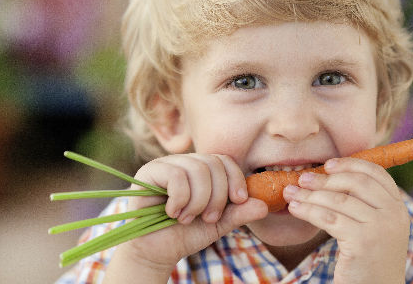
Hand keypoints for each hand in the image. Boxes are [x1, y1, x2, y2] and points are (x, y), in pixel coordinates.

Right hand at [105, 154, 267, 277]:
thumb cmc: (186, 234)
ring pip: (197, 169)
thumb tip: (264, 205)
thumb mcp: (219, 224)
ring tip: (188, 218)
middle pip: (213, 164)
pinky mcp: (148, 172)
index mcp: (202, 169)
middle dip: (217, 196)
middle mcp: (185, 162)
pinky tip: (172, 212)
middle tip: (208, 218)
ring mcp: (166, 164)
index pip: (225, 160)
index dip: (236, 179)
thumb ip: (240, 213)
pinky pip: (176, 175)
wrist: (156, 251)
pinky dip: (180, 199)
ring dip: (198, 201)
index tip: (239, 201)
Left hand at [283, 157, 408, 283]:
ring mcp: (380, 228)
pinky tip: (295, 208)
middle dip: (325, 179)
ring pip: (338, 200)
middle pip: (356, 182)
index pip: (376, 173)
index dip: (350, 164)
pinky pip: (329, 218)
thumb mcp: (376, 228)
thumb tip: (331, 175)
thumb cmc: (368, 262)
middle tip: (302, 179)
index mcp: (398, 207)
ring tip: (291, 193)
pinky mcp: (363, 242)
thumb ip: (365, 204)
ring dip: (310, 194)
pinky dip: (308, 210)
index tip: (327, 165)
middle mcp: (394, 214)